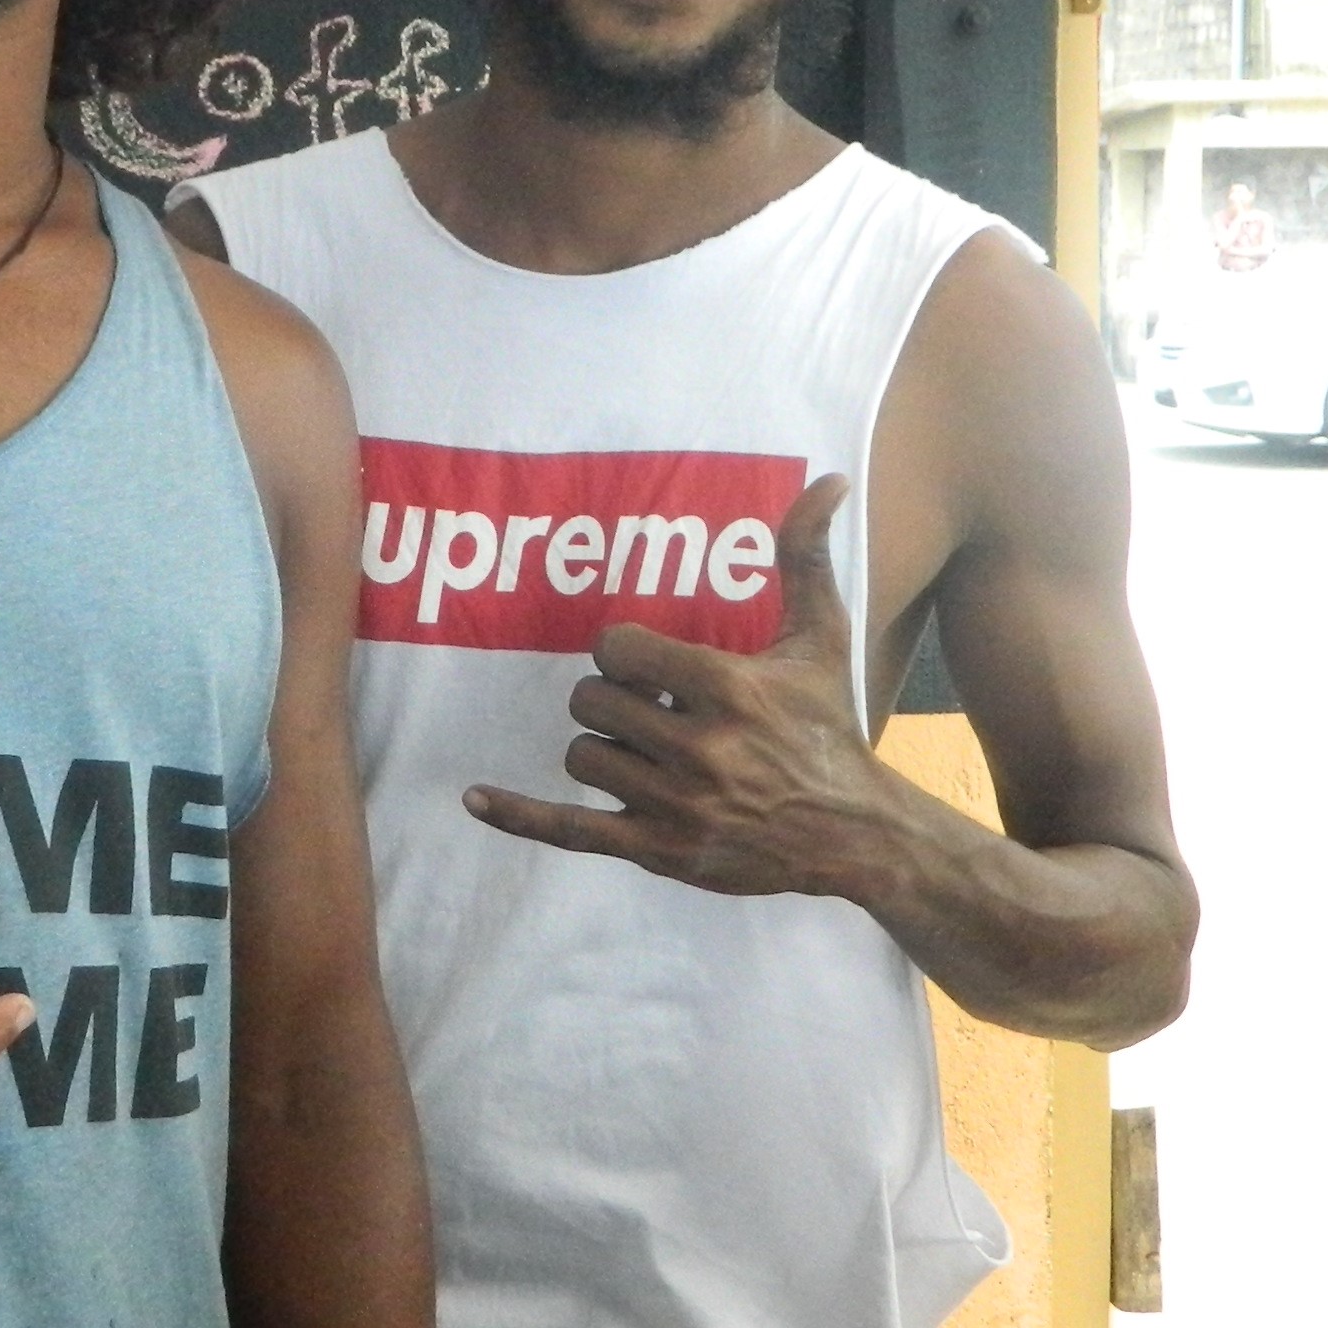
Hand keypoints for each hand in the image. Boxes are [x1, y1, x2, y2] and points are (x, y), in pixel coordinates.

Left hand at [463, 477, 907, 900]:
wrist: (854, 834)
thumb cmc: (828, 726)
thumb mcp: (821, 638)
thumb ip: (805, 556)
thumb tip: (828, 478)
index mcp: (727, 689)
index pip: (616, 649)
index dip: (621, 651)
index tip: (647, 663)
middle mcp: (699, 749)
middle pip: (590, 701)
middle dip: (609, 697)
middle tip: (646, 706)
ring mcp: (675, 806)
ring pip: (581, 757)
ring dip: (601, 747)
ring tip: (645, 749)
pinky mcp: (660, 850)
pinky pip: (570, 831)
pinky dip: (518, 814)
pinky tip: (473, 797)